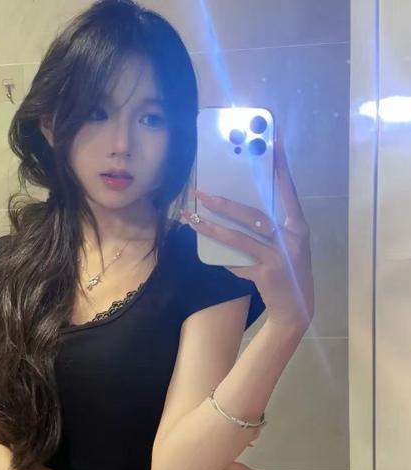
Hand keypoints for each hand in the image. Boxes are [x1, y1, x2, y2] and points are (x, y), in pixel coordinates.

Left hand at [181, 126, 314, 328]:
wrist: (296, 308)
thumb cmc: (288, 269)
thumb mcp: (286, 243)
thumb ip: (269, 225)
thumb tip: (237, 203)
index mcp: (298, 224)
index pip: (287, 188)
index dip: (279, 163)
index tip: (271, 139)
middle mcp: (292, 237)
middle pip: (255, 213)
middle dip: (225, 202)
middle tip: (202, 191)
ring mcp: (280, 256)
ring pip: (241, 236)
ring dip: (213, 226)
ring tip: (193, 216)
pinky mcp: (267, 273)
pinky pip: (239, 261)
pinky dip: (222, 255)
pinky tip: (206, 248)